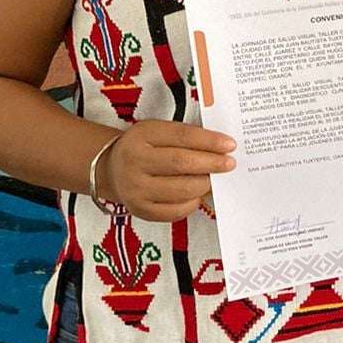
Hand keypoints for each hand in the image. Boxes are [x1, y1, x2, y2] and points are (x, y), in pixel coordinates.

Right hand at [95, 121, 235, 221]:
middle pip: (182, 163)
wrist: (112, 170)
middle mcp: (135, 162)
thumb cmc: (144, 148)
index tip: (230, 145)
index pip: (182, 137)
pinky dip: (193, 202)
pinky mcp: (141, 210)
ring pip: (182, 189)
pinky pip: (176, 210)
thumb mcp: (158, 132)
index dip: (209, 141)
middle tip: (230, 164)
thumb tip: (221, 148)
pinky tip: (197, 193)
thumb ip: (186, 137)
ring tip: (214, 179)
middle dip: (212, 164)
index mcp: (142, 135)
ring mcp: (136, 189)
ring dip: (205, 184)